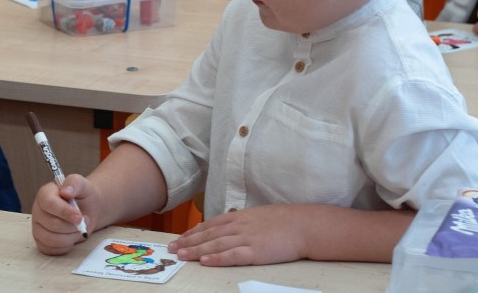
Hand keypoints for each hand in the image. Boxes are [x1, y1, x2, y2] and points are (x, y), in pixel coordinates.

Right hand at [32, 175, 92, 254]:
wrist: (86, 211)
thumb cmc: (82, 197)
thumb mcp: (82, 185)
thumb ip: (74, 183)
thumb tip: (66, 191)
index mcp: (44, 194)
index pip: (48, 203)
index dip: (64, 212)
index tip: (79, 217)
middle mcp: (37, 211)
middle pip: (51, 224)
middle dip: (72, 226)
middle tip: (84, 221)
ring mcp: (38, 228)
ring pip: (51, 239)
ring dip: (71, 237)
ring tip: (79, 229)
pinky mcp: (42, 242)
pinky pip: (52, 250)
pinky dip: (66, 246)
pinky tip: (71, 237)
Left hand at [166, 205, 304, 265]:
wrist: (305, 225)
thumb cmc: (285, 222)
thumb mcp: (259, 216)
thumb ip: (243, 222)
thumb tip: (229, 227)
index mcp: (240, 216)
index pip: (210, 224)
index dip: (193, 232)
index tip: (179, 238)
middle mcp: (239, 225)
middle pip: (208, 234)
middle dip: (188, 241)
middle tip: (171, 248)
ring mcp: (247, 238)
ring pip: (215, 244)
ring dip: (196, 250)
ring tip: (181, 255)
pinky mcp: (256, 251)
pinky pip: (233, 255)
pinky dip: (217, 258)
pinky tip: (205, 261)